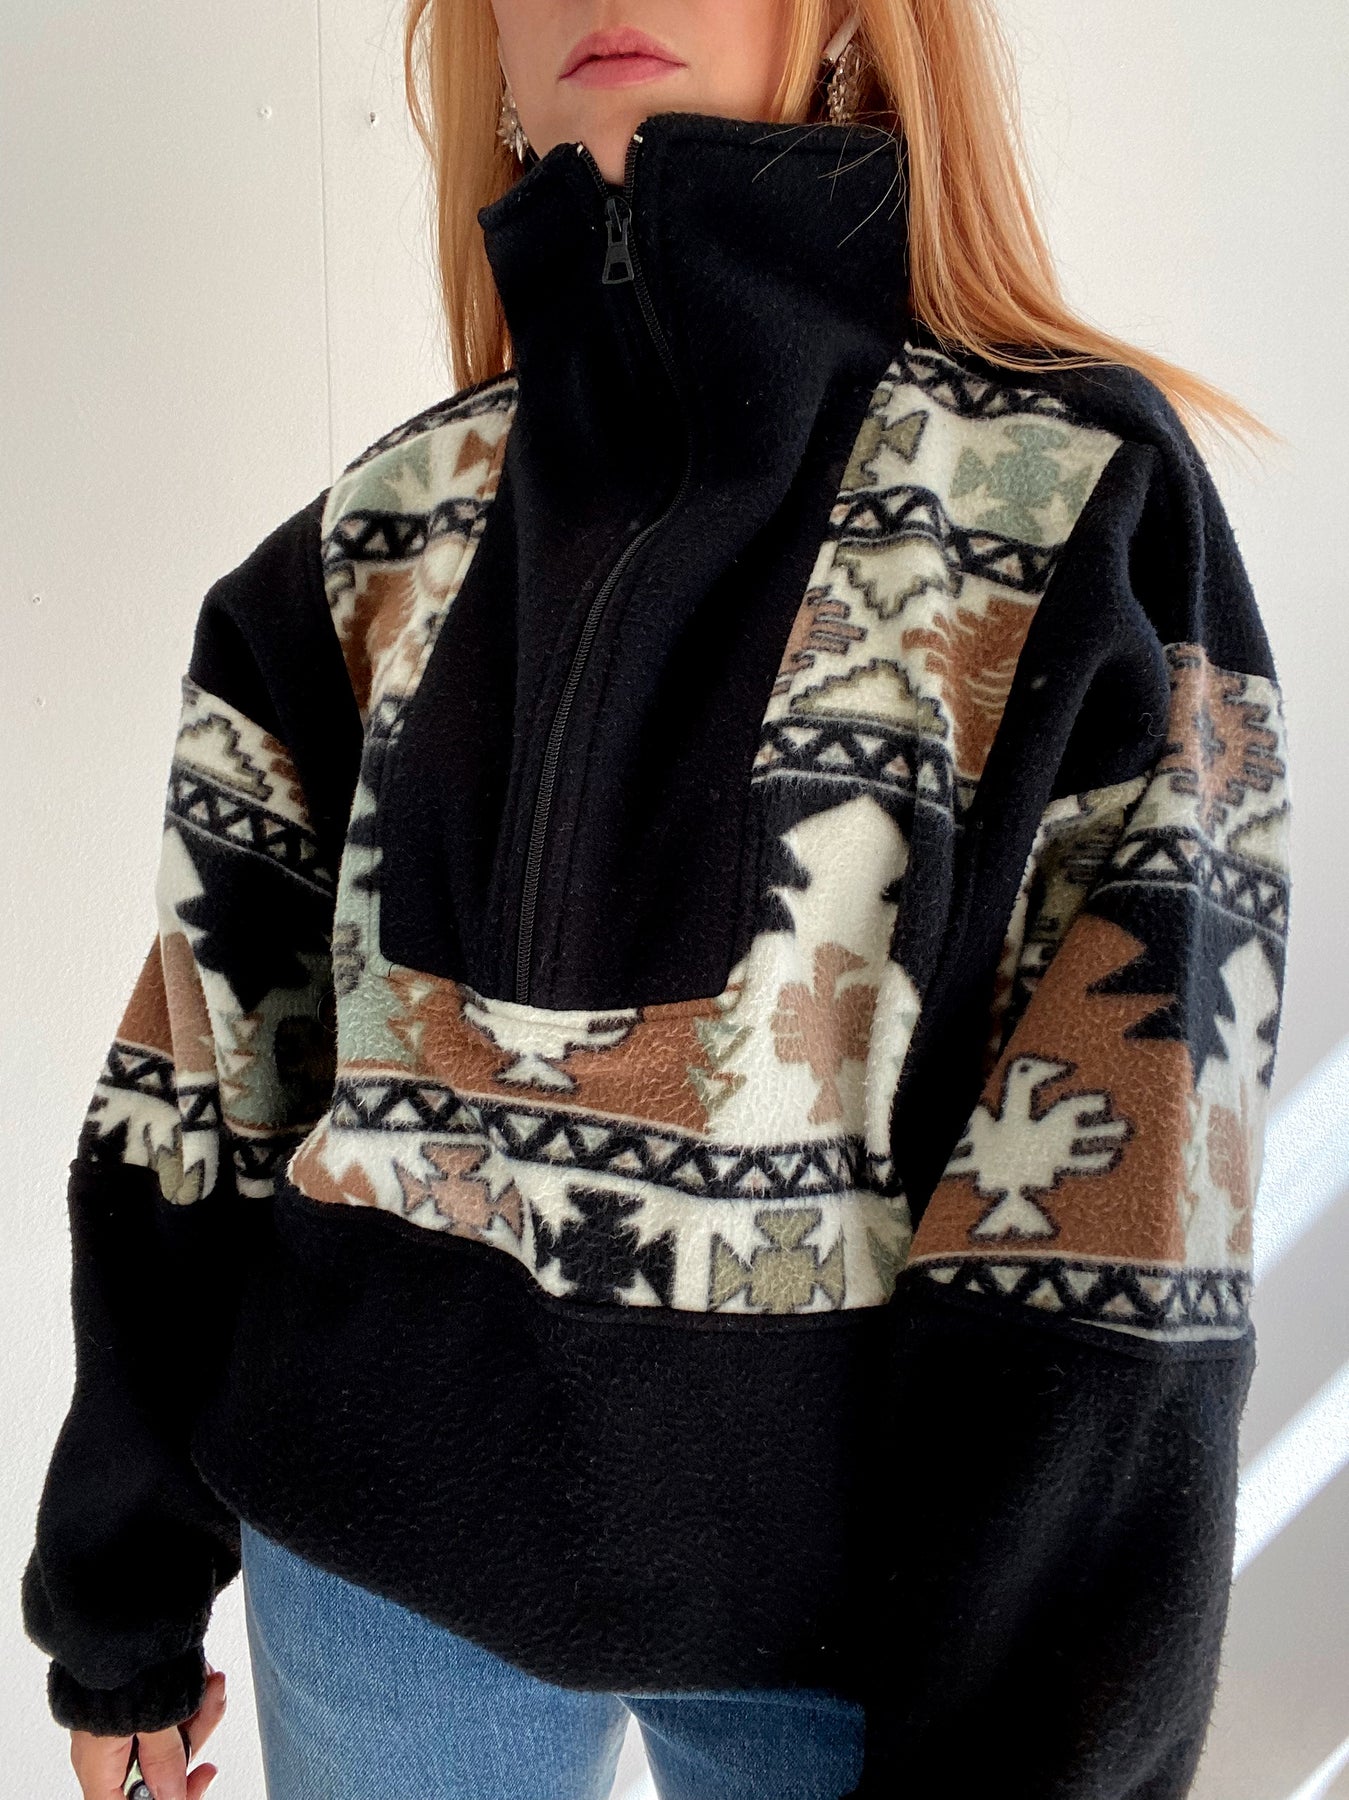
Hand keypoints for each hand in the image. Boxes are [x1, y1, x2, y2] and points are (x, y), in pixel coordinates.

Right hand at [69, 1661, 225, 1799]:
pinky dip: (193, 1693)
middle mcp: (109, 1750)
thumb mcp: (149, 1717)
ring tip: (211, 1680)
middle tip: (210, 1708)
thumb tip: (173, 1798)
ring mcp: (126, 1724)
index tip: (201, 1779)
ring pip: (174, 1737)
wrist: (116, 1605)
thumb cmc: (122, 1661)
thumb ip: (162, 1761)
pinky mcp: (143, 1700)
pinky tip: (204, 1674)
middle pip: (159, 1772)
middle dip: (194, 1739)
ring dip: (200, 1709)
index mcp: (99, 1765)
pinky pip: (174, 1710)